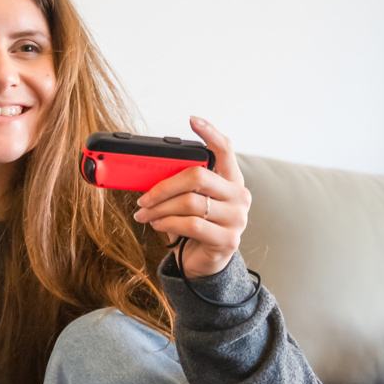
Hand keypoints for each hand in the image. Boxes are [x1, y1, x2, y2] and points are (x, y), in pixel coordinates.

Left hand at [132, 116, 250, 278]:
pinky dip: (167, 223)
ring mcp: (237, 219)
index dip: (210, 132)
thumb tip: (147, 172)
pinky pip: (191, 225)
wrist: (205, 264)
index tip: (192, 120)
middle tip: (144, 196)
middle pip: (198, 176)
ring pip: (190, 203)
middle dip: (164, 186)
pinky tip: (156, 224)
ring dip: (159, 208)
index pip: (226, 149)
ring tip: (144, 213)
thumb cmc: (195, 228)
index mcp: (232, 180)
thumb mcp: (189, 202)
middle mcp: (240, 196)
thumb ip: (181, 185)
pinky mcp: (227, 240)